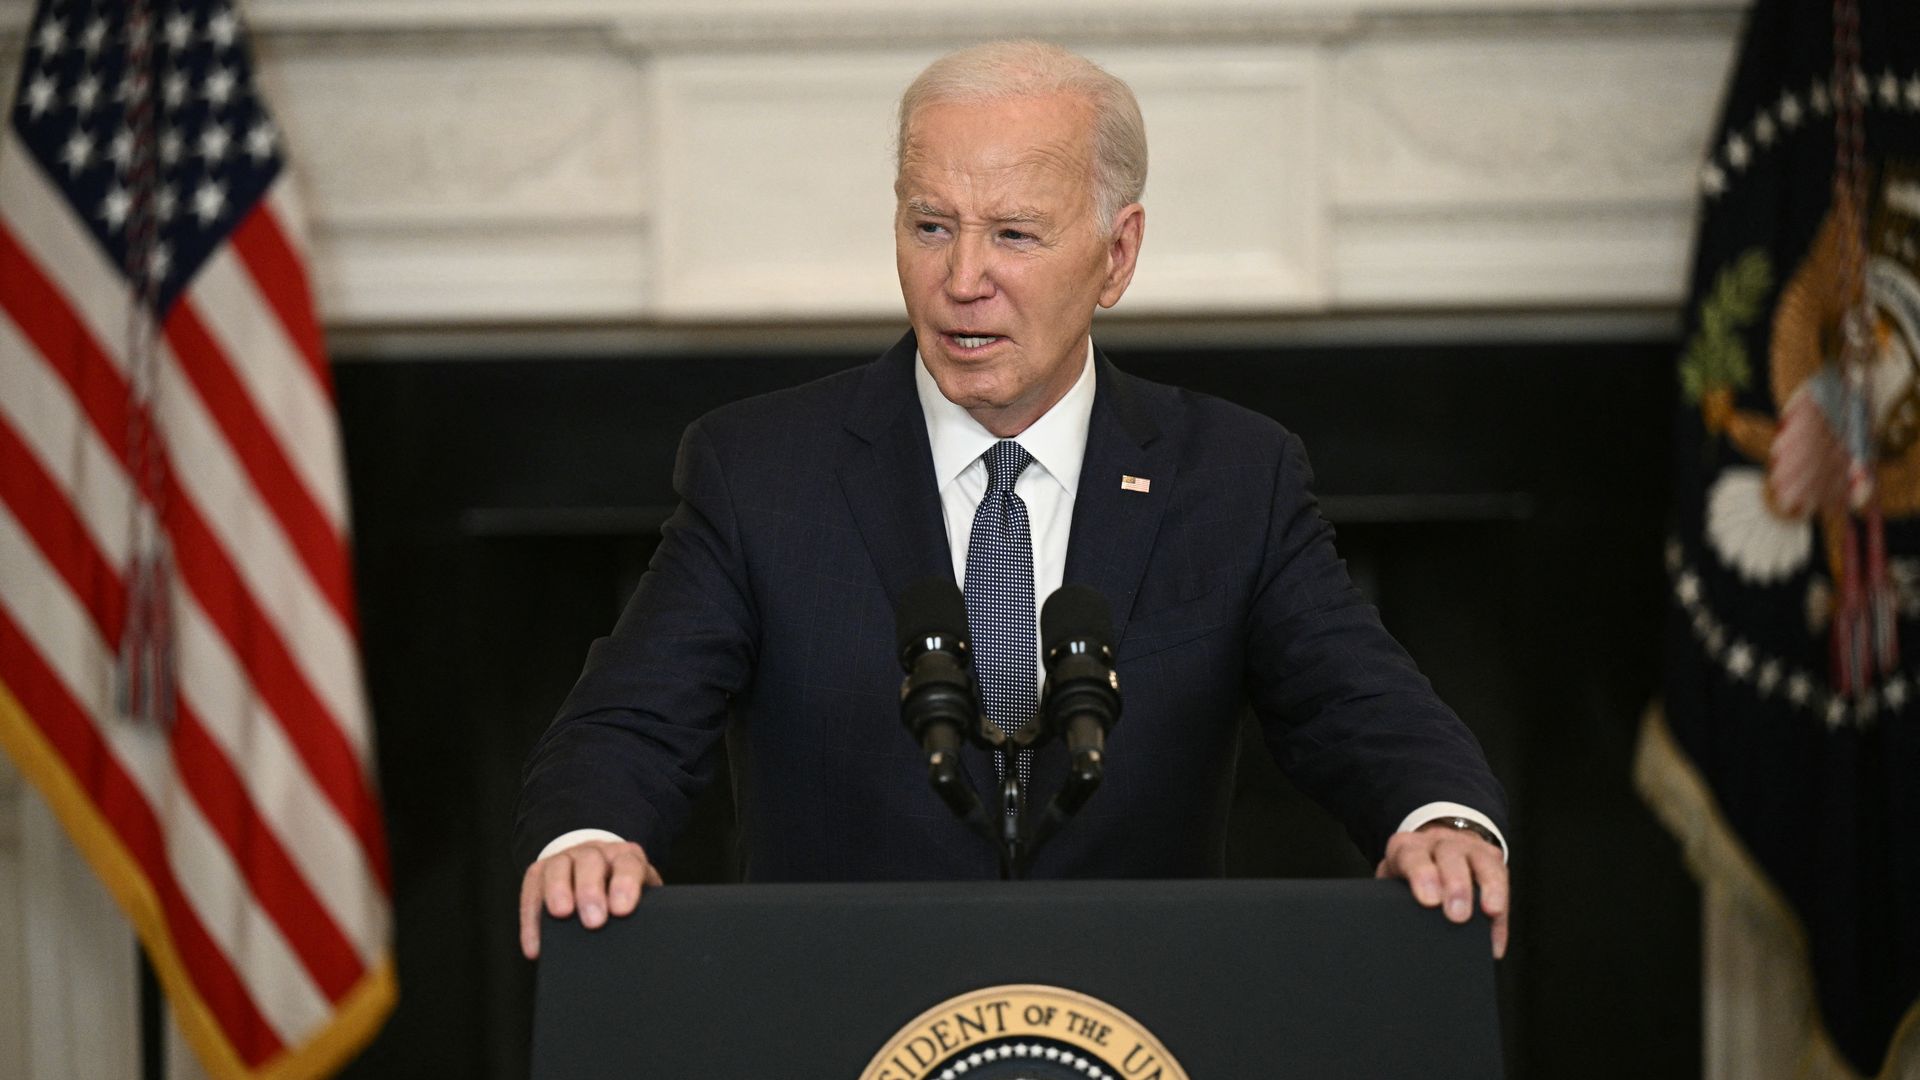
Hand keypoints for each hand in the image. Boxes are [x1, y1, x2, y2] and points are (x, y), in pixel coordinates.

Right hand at [518, 839, 662, 959]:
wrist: (598, 868)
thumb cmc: (623, 892)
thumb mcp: (641, 893)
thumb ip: (647, 909)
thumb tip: (652, 938)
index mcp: (625, 857)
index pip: (628, 864)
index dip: (625, 885)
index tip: (622, 910)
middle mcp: (594, 852)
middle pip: (590, 862)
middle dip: (590, 890)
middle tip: (594, 921)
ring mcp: (565, 859)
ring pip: (558, 868)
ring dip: (558, 891)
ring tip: (561, 915)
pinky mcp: (539, 872)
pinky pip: (531, 892)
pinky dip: (531, 921)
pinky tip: (535, 947)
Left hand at [1374, 824, 1508, 959]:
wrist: (1430, 852)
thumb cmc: (1406, 879)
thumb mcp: (1391, 883)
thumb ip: (1389, 901)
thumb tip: (1389, 935)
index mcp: (1407, 848)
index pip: (1412, 855)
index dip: (1422, 875)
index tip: (1429, 901)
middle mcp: (1438, 842)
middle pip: (1450, 855)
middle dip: (1456, 884)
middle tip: (1457, 915)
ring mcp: (1467, 846)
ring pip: (1481, 861)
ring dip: (1489, 887)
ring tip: (1490, 913)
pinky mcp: (1490, 858)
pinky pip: (1502, 880)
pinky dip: (1501, 915)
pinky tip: (1495, 941)